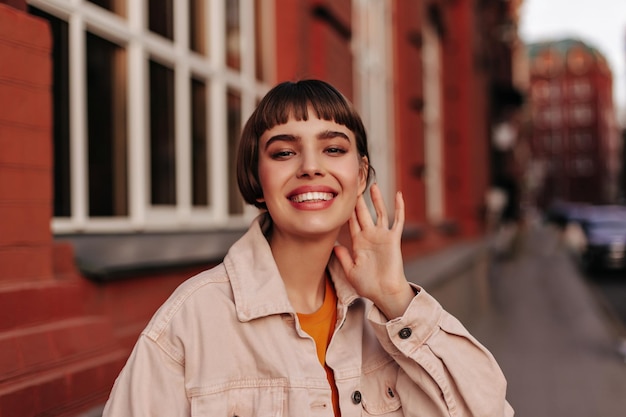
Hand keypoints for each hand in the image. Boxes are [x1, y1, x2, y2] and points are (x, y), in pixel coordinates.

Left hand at [333, 183, 414, 318]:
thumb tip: (334, 245)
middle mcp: (370, 237)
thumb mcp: (350, 271)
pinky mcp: (394, 239)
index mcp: (358, 243)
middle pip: (363, 214)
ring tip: (372, 185)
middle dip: (358, 200)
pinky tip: (398, 195)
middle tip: (353, 184)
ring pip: (379, 213)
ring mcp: (382, 236)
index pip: (351, 222)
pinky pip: (398, 220)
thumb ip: (343, 257)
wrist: (385, 293)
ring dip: (376, 200)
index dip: (346, 210)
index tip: (340, 196)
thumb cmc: (368, 285)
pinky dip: (399, 208)